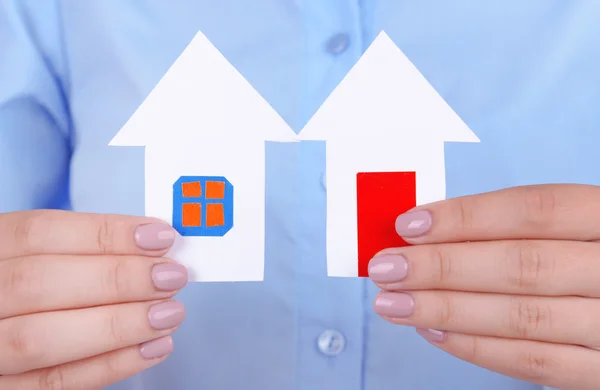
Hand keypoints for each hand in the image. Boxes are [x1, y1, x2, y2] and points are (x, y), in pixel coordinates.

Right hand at [0, 210, 187, 389]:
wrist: (4, 326)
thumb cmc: (31, 284)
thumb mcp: (38, 255)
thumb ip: (85, 250)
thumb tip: (155, 245)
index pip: (37, 233)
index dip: (104, 233)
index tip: (159, 236)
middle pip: (38, 283)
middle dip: (116, 278)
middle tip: (171, 276)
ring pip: (40, 338)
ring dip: (118, 324)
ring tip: (170, 312)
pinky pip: (54, 384)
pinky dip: (110, 365)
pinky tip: (153, 347)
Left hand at [369, 184, 599, 389]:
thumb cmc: (580, 256)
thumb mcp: (566, 228)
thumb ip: (506, 228)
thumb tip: (422, 231)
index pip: (534, 210)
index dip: (466, 216)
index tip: (408, 224)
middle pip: (523, 265)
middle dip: (442, 267)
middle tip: (386, 268)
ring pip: (524, 318)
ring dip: (446, 309)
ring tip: (394, 303)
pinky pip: (537, 363)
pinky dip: (477, 348)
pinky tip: (432, 331)